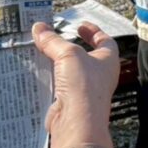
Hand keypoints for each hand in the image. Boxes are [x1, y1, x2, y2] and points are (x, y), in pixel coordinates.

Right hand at [33, 21, 119, 147]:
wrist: (77, 121)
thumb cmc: (84, 85)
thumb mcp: (68, 54)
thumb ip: (53, 41)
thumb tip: (39, 27)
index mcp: (108, 60)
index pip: (105, 41)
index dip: (94, 31)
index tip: (80, 25)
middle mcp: (99, 75)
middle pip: (86, 55)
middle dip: (72, 45)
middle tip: (58, 36)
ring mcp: (85, 89)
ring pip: (71, 70)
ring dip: (58, 60)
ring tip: (43, 49)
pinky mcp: (70, 100)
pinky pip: (60, 84)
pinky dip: (50, 75)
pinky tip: (38, 69)